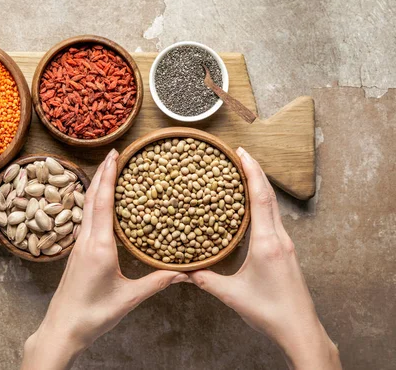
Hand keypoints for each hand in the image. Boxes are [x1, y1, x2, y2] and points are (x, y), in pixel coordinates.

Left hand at [22, 149, 186, 369]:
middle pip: (92, 197)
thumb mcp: (129, 298)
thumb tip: (185, 272)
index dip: (109, 175)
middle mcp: (86, 240)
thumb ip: (157, 282)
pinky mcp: (76, 253)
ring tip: (109, 172)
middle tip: (115, 154)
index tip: (115, 154)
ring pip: (86, 207)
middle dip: (103, 173)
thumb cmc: (93, 315)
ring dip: (97, 186)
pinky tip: (101, 205)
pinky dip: (94, 204)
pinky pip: (86, 220)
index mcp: (99, 246)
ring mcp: (78, 245)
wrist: (62, 329)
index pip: (104, 201)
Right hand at [189, 147, 340, 369]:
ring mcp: (285, 243)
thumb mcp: (231, 295)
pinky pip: (274, 218)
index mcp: (267, 243)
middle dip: (255, 171)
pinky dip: (263, 203)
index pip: (260, 198)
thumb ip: (205, 280)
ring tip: (243, 173)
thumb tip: (182, 270)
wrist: (299, 328)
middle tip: (239, 154)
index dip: (252, 172)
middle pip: (269, 195)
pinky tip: (251, 205)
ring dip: (260, 186)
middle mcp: (279, 238)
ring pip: (273, 206)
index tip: (241, 153)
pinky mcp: (286, 250)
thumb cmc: (269, 312)